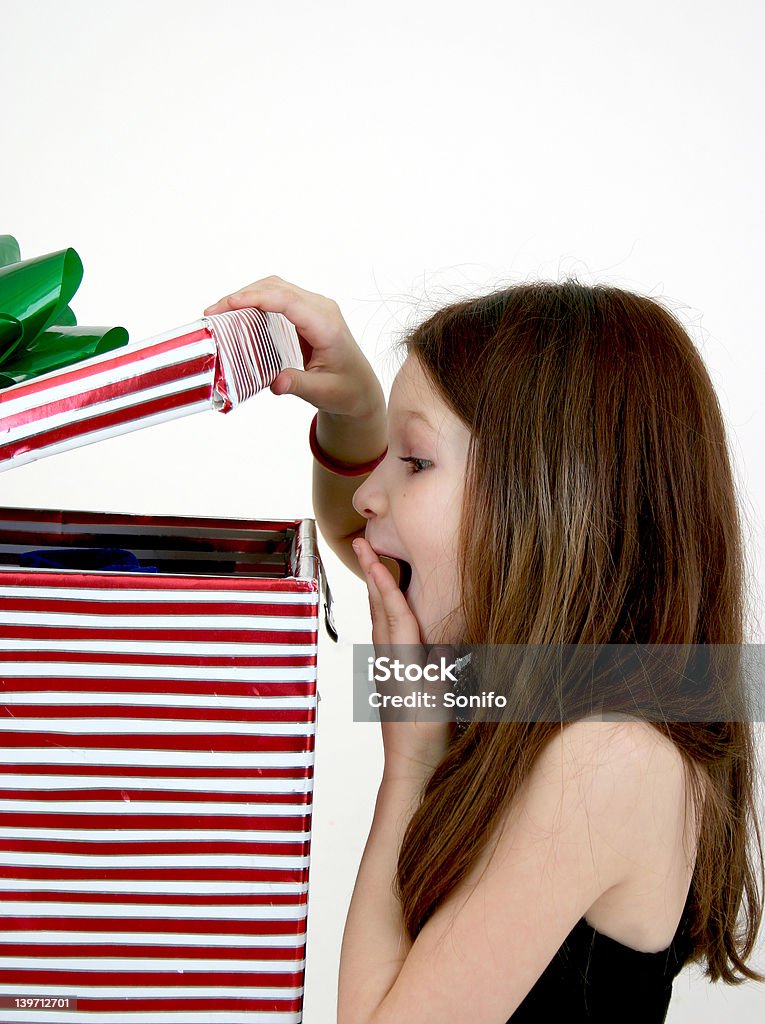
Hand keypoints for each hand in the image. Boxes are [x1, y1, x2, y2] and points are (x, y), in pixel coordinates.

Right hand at [204, 276, 384, 421]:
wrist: (359, 388)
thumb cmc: (344, 390)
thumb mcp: (322, 393)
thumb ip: (298, 385)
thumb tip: (276, 384)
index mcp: (327, 326)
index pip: (289, 302)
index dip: (258, 299)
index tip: (230, 303)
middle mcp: (322, 309)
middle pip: (277, 288)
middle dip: (242, 296)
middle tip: (212, 313)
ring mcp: (314, 307)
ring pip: (275, 288)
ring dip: (246, 296)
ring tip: (219, 313)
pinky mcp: (306, 311)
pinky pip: (277, 297)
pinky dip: (254, 301)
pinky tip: (236, 314)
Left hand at [352, 536, 452, 778]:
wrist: (409, 766)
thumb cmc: (426, 740)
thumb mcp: (438, 708)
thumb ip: (439, 676)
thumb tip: (443, 648)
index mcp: (402, 664)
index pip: (395, 616)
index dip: (386, 586)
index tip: (375, 559)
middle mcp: (389, 661)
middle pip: (379, 609)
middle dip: (370, 574)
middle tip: (360, 543)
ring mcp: (387, 667)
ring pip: (378, 619)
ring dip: (373, 588)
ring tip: (371, 563)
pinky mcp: (390, 674)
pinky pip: (384, 633)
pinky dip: (382, 610)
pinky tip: (385, 607)